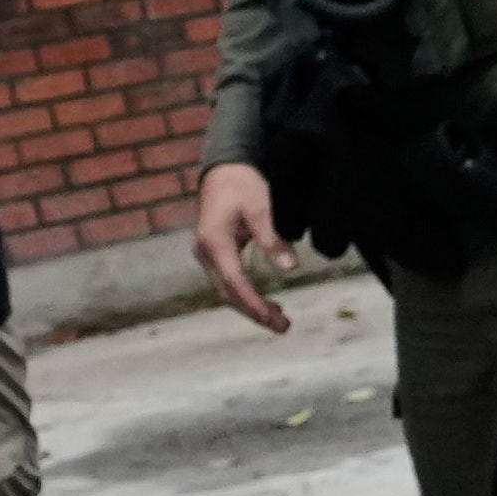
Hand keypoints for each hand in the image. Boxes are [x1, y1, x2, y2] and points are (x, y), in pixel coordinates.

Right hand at [192, 158, 298, 330]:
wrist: (223, 167)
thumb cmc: (242, 184)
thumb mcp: (261, 208)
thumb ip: (273, 238)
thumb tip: (290, 268)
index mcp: (214, 242)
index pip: (235, 282)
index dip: (254, 303)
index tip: (272, 319)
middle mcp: (206, 252)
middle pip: (229, 292)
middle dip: (255, 312)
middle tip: (283, 328)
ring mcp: (208, 253)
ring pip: (228, 289)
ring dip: (252, 306)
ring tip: (280, 321)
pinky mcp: (215, 252)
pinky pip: (229, 280)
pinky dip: (247, 294)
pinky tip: (267, 303)